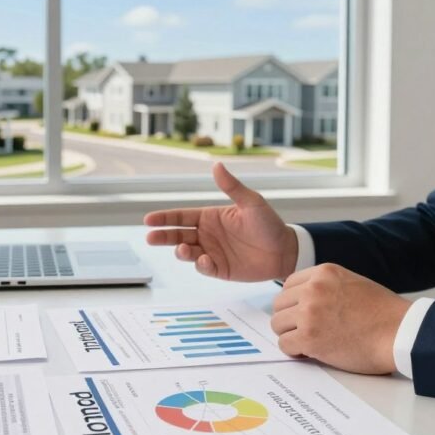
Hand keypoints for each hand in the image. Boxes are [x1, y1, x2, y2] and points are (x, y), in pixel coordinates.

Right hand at [144, 162, 297, 281]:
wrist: (285, 250)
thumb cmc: (269, 223)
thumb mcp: (251, 202)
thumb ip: (232, 187)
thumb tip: (217, 165)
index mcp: (210, 217)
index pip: (181, 216)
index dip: (164, 218)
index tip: (149, 220)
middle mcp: (207, 235)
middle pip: (178, 235)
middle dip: (163, 236)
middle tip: (150, 237)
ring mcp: (212, 253)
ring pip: (188, 253)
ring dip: (181, 251)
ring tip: (182, 249)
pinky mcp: (220, 269)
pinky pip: (205, 268)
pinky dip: (201, 265)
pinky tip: (204, 261)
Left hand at [270, 263, 411, 374]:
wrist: (400, 332)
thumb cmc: (383, 312)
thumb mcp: (351, 283)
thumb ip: (325, 287)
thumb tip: (301, 300)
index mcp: (324, 272)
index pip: (288, 285)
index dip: (293, 302)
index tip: (301, 314)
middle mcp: (313, 289)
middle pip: (279, 305)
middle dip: (289, 319)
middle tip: (304, 331)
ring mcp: (309, 313)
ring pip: (278, 325)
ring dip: (290, 335)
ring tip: (308, 342)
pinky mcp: (310, 338)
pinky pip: (285, 345)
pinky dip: (294, 351)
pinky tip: (309, 352)